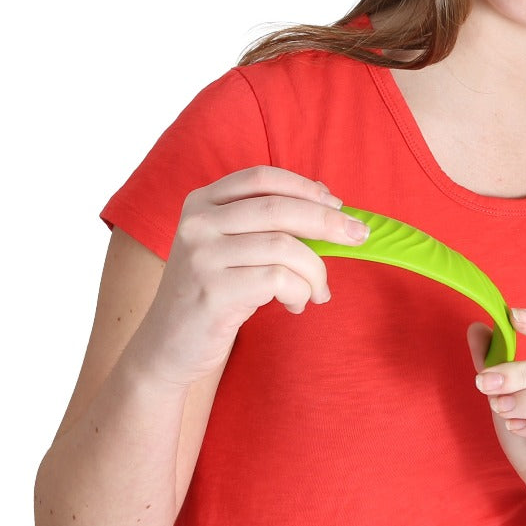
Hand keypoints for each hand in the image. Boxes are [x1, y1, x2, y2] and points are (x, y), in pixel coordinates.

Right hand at [129, 166, 369, 388]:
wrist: (167, 347)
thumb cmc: (212, 293)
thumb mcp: (230, 248)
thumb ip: (266, 222)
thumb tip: (326, 198)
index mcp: (202, 203)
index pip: (262, 178)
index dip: (305, 187)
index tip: (337, 203)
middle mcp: (197, 223)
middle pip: (279, 208)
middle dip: (329, 221)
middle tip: (359, 236)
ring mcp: (202, 256)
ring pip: (285, 247)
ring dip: (316, 271)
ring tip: (318, 291)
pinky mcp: (213, 292)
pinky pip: (279, 280)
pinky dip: (301, 292)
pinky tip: (295, 305)